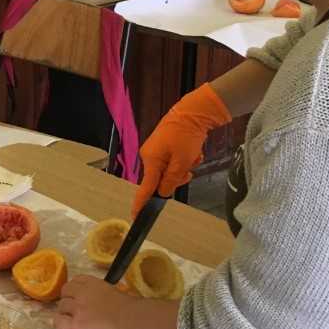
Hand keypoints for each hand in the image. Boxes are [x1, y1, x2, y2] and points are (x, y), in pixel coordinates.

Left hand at [53, 275, 136, 328]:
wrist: (133, 322)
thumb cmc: (133, 310)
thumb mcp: (119, 293)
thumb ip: (107, 294)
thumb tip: (107, 302)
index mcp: (94, 284)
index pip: (76, 281)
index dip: (75, 291)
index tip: (80, 298)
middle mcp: (82, 293)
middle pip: (64, 294)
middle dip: (68, 302)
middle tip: (77, 313)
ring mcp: (77, 309)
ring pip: (60, 308)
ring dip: (65, 315)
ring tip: (75, 324)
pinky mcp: (76, 326)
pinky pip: (58, 324)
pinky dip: (61, 328)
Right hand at [133, 83, 231, 216]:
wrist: (193, 112)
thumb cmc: (186, 136)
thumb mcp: (181, 162)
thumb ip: (172, 180)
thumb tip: (162, 193)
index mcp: (150, 161)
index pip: (145, 187)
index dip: (140, 203)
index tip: (134, 216)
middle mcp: (150, 156)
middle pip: (161, 179)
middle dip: (177, 177)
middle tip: (190, 168)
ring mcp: (157, 151)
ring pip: (170, 171)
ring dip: (184, 168)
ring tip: (194, 156)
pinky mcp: (165, 147)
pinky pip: (174, 161)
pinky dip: (185, 160)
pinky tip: (193, 152)